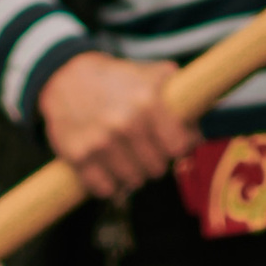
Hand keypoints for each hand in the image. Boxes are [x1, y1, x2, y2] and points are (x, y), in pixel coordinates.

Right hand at [35, 52, 195, 199]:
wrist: (66, 77)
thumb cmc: (117, 79)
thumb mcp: (151, 75)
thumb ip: (180, 100)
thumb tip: (198, 136)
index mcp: (148, 101)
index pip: (179, 147)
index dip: (180, 147)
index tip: (175, 144)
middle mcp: (125, 123)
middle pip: (157, 169)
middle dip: (155, 160)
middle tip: (145, 148)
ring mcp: (100, 143)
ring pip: (134, 182)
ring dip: (133, 173)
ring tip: (126, 155)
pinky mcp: (79, 157)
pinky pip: (106, 190)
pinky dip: (109, 183)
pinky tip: (107, 166)